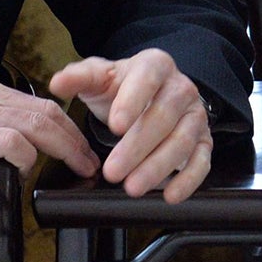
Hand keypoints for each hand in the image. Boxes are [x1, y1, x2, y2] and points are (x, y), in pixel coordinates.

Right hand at [0, 75, 97, 190]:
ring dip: (63, 148)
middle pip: (46, 112)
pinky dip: (25, 158)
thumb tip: (4, 152)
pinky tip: (24, 173)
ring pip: (36, 124)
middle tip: (89, 162)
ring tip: (77, 169)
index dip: (64, 126)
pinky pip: (9, 143)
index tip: (77, 147)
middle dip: (74, 138)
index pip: (36, 104)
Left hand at [50, 49, 213, 203]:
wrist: (150, 94)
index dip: (132, 102)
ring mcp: (195, 115)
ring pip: (183, 141)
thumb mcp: (99, 78)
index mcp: (155, 65)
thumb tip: (57, 84)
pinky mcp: (204, 140)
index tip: (114, 126)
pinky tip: (170, 195)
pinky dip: (189, 180)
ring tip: (132, 188)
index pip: (147, 79)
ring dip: (158, 167)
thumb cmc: (123, 88)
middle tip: (112, 172)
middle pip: (164, 116)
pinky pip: (203, 161)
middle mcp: (181, 88)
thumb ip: (78, 78)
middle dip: (137, 147)